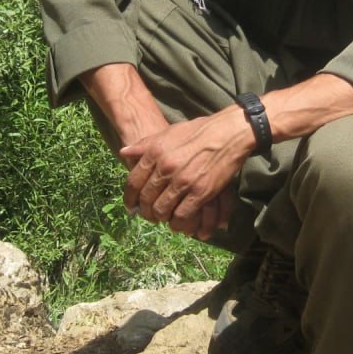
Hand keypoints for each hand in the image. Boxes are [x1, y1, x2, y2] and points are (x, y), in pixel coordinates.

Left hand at [120, 107, 253, 232]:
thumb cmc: (198, 131)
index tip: (130, 206)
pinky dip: (178, 222)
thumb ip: (144, 144)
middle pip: (147, 198)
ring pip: (162, 210)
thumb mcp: (168, 132)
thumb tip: (123, 152)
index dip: (129, 197)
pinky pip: (182, 215)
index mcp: (156, 152)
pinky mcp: (201, 192)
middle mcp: (166, 168)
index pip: (134, 181)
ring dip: (160, 217)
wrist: (228, 133)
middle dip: (145, 210)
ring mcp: (183, 181)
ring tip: (163, 218)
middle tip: (148, 214)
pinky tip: (178, 221)